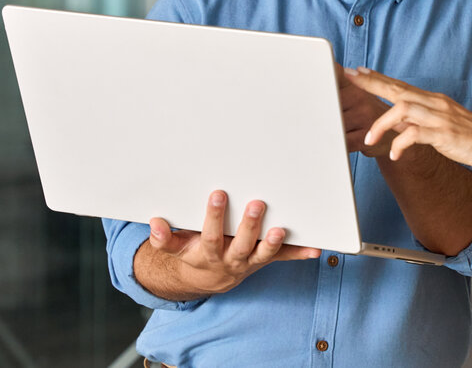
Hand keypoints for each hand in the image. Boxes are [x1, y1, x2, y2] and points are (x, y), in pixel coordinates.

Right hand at [147, 190, 319, 295]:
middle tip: (257, 203)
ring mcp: (251, 261)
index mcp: (209, 253)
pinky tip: (316, 249)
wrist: (208, 278)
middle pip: (241, 244)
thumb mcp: (175, 248)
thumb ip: (165, 239)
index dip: (213, 217)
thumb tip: (154, 224)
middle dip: (249, 225)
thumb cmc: (194, 253)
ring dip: (274, 243)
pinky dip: (300, 254)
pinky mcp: (265, 260)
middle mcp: (232, 259)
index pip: (211, 235)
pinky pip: (284, 258)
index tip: (217, 194)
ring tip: (281, 229)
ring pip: (264, 254)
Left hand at [343, 67, 471, 186]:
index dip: (378, 77)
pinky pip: (416, 134)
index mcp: (434, 101)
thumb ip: (421, 121)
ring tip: (369, 138)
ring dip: (382, 123)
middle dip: (371, 83)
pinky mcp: (446, 135)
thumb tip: (398, 122)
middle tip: (349, 78)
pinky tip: (394, 155)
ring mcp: (441, 118)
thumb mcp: (443, 125)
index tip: (358, 71)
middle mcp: (436, 104)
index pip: (401, 85)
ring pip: (403, 108)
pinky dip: (401, 143)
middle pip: (398, 88)